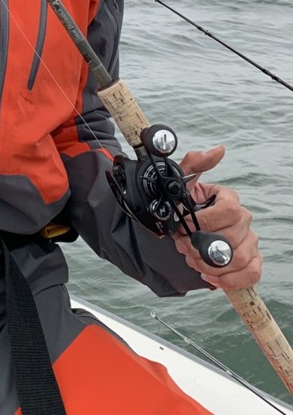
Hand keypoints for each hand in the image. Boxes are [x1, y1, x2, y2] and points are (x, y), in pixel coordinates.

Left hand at [171, 145, 261, 290]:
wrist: (178, 232)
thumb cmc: (181, 206)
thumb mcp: (180, 182)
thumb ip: (194, 164)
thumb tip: (219, 149)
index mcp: (229, 199)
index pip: (229, 210)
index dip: (205, 221)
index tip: (184, 225)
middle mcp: (244, 219)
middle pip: (232, 238)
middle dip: (202, 246)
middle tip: (184, 246)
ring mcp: (250, 242)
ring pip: (240, 258)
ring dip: (211, 265)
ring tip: (193, 260)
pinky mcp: (250, 262)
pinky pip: (251, 274)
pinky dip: (231, 280)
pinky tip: (212, 277)